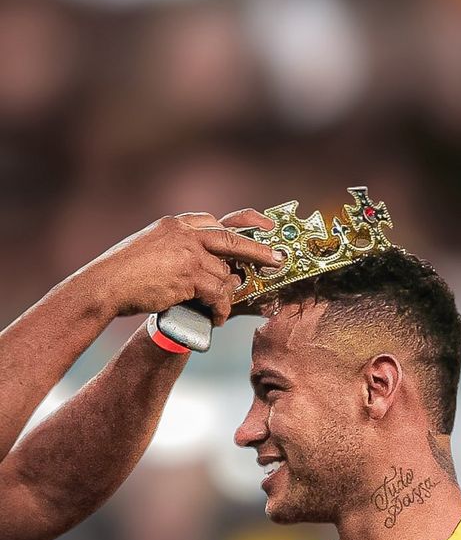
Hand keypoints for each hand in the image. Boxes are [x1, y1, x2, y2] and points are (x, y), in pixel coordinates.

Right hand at [86, 208, 281, 325]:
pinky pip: (217, 293)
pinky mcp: (190, 275)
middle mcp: (185, 233)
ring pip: (224, 274)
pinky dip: (221, 309)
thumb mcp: (148, 247)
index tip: (261, 227)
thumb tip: (198, 261)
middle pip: (232, 239)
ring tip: (222, 309)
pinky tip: (217, 318)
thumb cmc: (120, 272)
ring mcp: (189, 253)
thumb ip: (175, 248)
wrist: (104, 285)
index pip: (215, 221)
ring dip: (227, 295)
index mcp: (175, 224)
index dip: (242, 225)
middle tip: (278, 258)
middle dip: (259, 250)